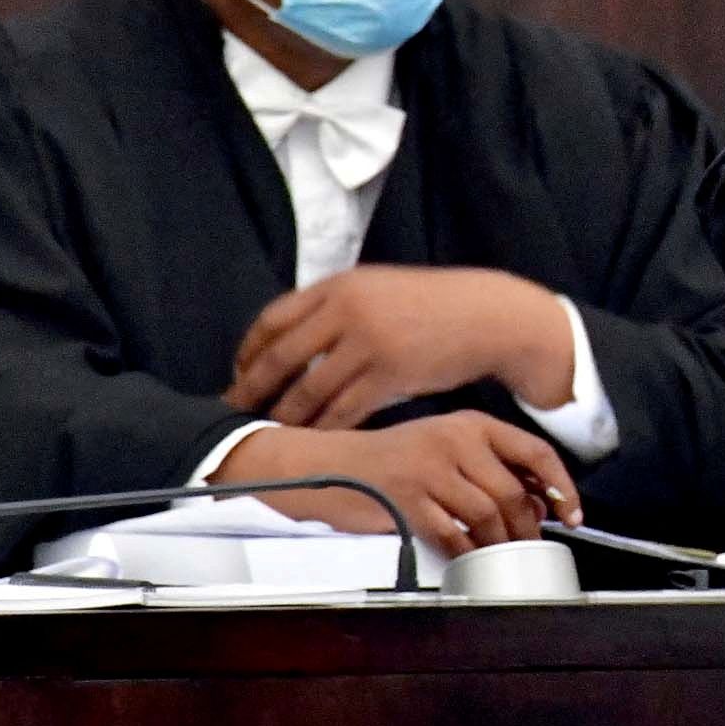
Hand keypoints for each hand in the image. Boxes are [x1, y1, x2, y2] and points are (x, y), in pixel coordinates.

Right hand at [212, 414, 579, 555]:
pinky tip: (466, 560)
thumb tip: (537, 501)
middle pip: (513, 492)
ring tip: (499, 556)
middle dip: (528, 528)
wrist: (327, 465)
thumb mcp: (444, 447)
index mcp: (471, 424)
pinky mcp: (407, 500)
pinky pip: (452, 535)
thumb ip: (487, 465)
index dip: (561, 486)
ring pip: (487, 516)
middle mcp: (455, 441)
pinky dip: (465, 553)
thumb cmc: (390, 461)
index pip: (535, 452)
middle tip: (528, 546)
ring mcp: (430, 469)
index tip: (572, 513)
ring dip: (499, 544)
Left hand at [226, 266, 571, 427]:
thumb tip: (291, 338)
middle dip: (251, 390)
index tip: (239, 374)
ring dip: (284, 416)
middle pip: (280, 358)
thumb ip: (337, 306)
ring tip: (272, 432)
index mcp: (340, 286)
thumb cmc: (434, 306)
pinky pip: (342, 411)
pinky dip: (322, 429)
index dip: (248, 352)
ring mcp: (368, 344)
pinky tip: (314, 439)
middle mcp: (348, 310)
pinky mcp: (389, 375)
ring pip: (307, 392)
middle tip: (236, 412)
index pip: (273, 320)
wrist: (488, 315)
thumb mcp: (380, 289)